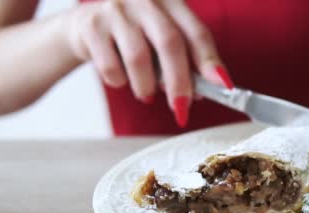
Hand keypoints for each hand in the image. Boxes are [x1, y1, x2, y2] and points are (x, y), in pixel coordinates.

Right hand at [65, 0, 232, 126]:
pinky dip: (120, 82)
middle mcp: (146, 0)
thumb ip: (187, 59)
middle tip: (181, 107)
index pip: (197, 33)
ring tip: (146, 94)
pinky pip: (111, 66)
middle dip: (179, 82)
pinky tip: (121, 79)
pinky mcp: (91, 25)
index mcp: (172, 3)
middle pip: (170, 43)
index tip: (223, 86)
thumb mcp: (163, 41)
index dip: (210, 61)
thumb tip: (209, 88)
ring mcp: (116, 9)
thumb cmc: (136, 37)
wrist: (85, 27)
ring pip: (139, 57)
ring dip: (146, 86)